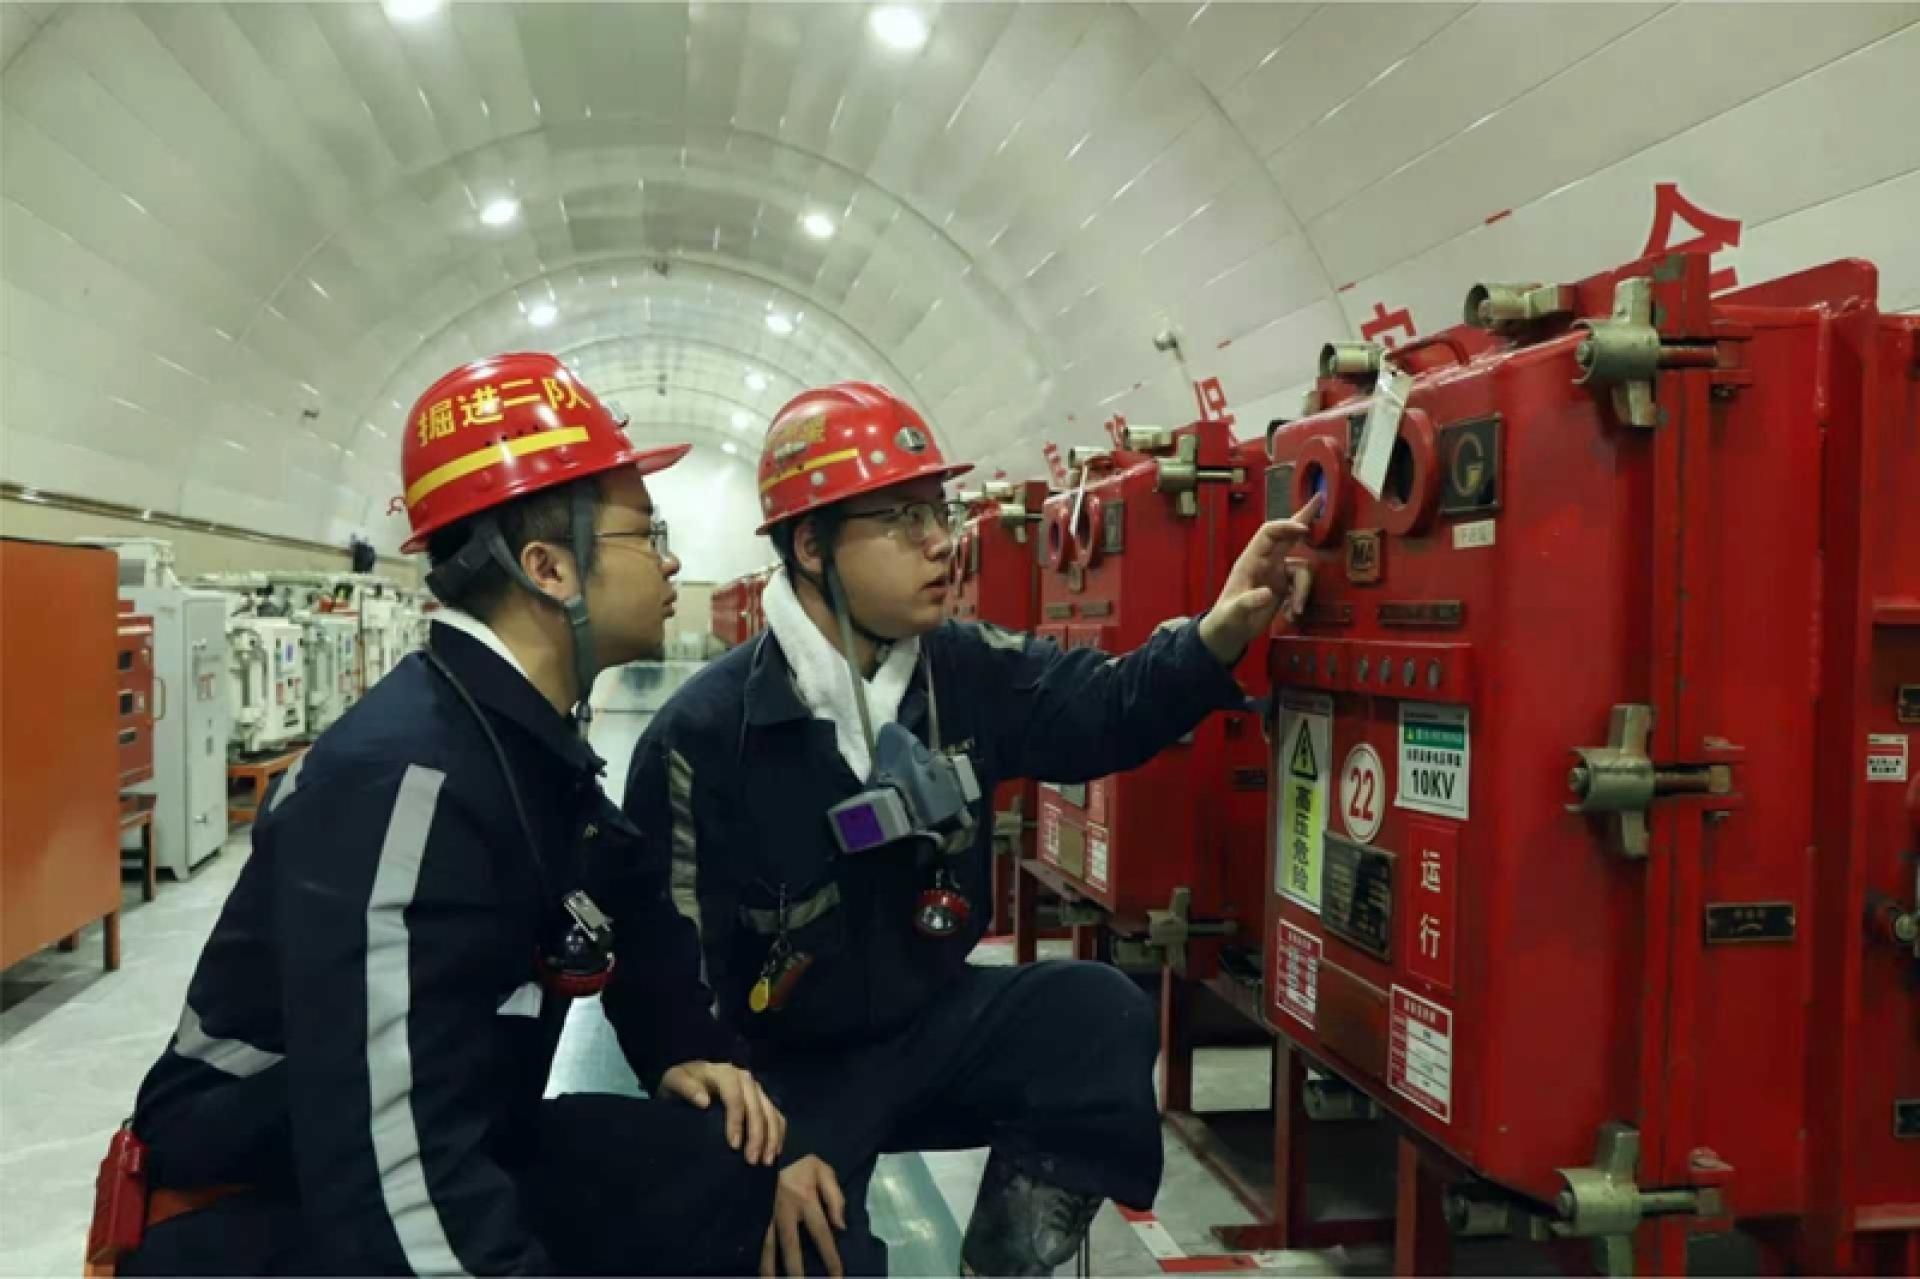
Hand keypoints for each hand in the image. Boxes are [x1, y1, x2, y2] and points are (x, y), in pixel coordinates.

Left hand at [657, 1061, 785, 1166]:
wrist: (686, 1083)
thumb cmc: (678, 1086)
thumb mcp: (673, 1081)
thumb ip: (685, 1087)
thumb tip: (703, 1101)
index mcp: (724, 1072)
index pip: (735, 1097)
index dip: (737, 1121)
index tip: (733, 1146)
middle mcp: (744, 1078)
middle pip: (757, 1106)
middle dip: (757, 1135)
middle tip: (752, 1160)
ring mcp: (755, 1089)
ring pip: (770, 1111)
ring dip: (771, 1137)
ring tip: (766, 1161)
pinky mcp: (761, 1099)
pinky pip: (776, 1115)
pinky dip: (778, 1133)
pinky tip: (774, 1152)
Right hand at [762, 1154, 846, 1277]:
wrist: (769, 1142)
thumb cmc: (800, 1160)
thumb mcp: (824, 1171)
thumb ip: (835, 1198)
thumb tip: (840, 1226)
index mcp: (806, 1199)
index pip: (822, 1234)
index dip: (830, 1257)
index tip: (836, 1277)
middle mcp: (785, 1210)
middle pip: (791, 1247)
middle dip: (796, 1271)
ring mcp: (766, 1211)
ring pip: (766, 1245)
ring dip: (768, 1267)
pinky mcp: (753, 1209)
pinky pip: (752, 1235)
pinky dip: (753, 1251)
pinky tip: (753, 1265)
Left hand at [1198, 493, 1322, 663]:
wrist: (1230, 632)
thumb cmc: (1226, 618)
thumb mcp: (1233, 612)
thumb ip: (1248, 602)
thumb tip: (1268, 594)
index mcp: (1250, 560)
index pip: (1269, 533)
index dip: (1286, 527)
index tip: (1304, 529)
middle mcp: (1266, 562)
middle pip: (1288, 535)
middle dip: (1304, 519)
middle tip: (1320, 499)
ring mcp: (1276, 574)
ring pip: (1302, 569)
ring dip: (1303, 589)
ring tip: (1296, 610)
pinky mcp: (1284, 588)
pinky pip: (1302, 586)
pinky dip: (1301, 599)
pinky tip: (1292, 615)